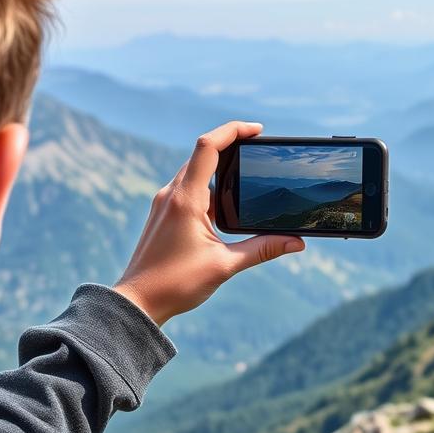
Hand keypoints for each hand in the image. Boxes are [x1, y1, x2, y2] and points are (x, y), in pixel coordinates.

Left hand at [113, 121, 304, 325]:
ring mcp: (164, 203)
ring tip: (245, 172)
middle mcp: (171, 194)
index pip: (208, 147)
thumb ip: (263, 249)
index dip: (233, 131)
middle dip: (231, 145)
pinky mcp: (164, 213)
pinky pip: (187, 186)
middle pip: (202, 153)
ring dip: (218, 165)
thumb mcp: (225, 265)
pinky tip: (224, 201)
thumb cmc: (175, 284)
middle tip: (257, 148)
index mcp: (186, 199)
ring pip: (193, 169)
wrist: (137, 302)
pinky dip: (208, 184)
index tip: (257, 130)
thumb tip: (296, 242)